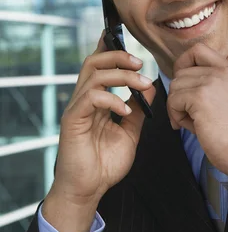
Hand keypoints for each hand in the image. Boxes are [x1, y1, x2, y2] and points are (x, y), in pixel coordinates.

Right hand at [48, 32, 155, 207]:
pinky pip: (91, 98)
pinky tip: (126, 111)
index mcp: (96, 100)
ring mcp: (77, 108)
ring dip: (122, 76)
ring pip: (94, 75)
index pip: (100, 67)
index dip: (109, 49)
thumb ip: (138, 110)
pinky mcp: (73, 120)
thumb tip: (149, 88)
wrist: (89, 190)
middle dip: (118, 57)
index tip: (125, 41)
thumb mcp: (130, 133)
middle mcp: (84, 99)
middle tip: (140, 64)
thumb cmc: (105, 164)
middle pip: (94, 62)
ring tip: (141, 85)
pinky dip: (112, 99)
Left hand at [167, 43, 227, 182]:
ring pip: (175, 87)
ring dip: (177, 107)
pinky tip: (192, 127)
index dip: (184, 64)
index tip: (186, 85)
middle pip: (181, 73)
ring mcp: (210, 82)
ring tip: (193, 122)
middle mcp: (220, 71)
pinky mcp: (199, 97)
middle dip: (180, 95)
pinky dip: (176, 116)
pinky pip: (173, 101)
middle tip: (189, 114)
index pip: (198, 50)